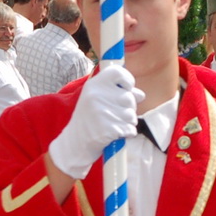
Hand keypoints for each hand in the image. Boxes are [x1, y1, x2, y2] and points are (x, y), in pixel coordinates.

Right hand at [48, 65, 141, 179]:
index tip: (127, 89)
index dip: (127, 80)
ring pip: (132, 115)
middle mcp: (97, 95)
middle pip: (129, 98)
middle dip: (129, 108)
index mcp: (93, 85)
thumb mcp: (98, 100)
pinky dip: (127, 133)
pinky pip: (130, 129)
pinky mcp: (108, 129)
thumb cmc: (89, 120)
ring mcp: (102, 112)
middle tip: (115, 115)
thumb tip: (140, 94)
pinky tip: (115, 134)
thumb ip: (119, 94)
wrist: (75, 144)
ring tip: (113, 124)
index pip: (117, 72)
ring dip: (128, 122)